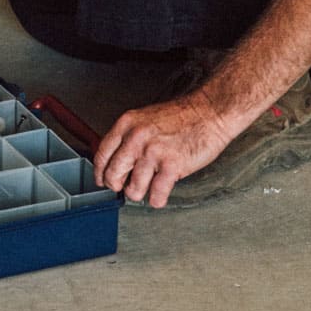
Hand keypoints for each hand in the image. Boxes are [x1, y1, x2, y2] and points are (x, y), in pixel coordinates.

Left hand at [94, 88, 234, 209]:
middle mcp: (136, 138)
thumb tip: (117, 161)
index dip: (101, 173)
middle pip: (113, 175)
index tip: (103, 180)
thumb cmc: (182, 116)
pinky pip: (156, 195)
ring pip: (133, 190)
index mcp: (127, 124)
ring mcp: (153, 152)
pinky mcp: (171, 166)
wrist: (210, 112)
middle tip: (127, 186)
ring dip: (141, 193)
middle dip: (119, 186)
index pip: (102, 155)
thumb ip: (129, 137)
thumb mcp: (146, 118)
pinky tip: (162, 192)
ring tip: (150, 185)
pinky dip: (158, 199)